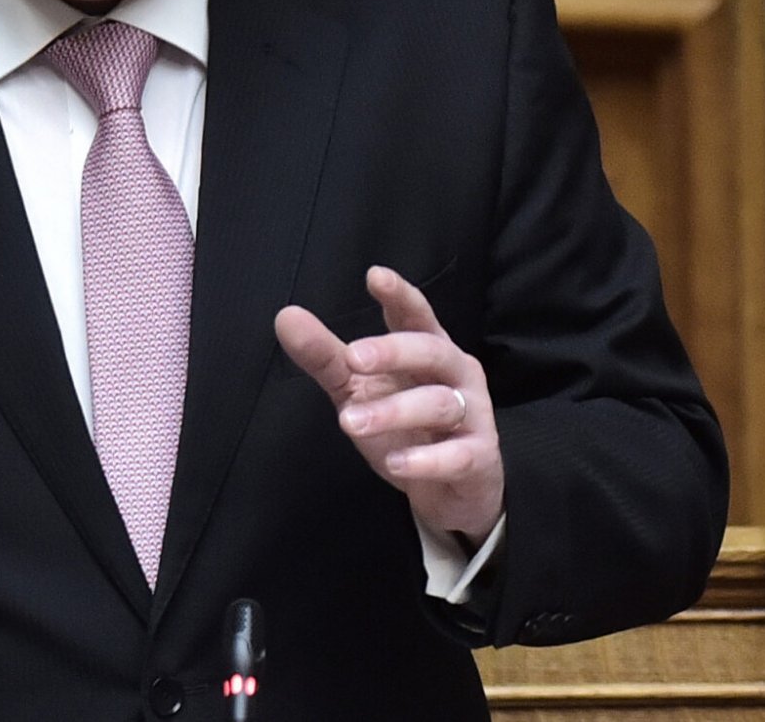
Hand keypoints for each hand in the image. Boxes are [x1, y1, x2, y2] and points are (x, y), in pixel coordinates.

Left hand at [275, 265, 503, 544]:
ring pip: (439, 403)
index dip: (400, 295)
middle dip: (393, 351)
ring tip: (350, 422)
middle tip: (353, 358)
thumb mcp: (359, 388)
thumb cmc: (407, 427)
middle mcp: (457, 374)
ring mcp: (472, 416)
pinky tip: (395, 463)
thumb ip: (326, 356)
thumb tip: (286, 316)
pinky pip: (457, 456)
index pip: (416, 315)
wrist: (451, 489)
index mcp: (430, 349)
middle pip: (432, 351)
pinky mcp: (478, 459)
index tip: (375, 276)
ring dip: (393, 411)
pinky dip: (426, 460)